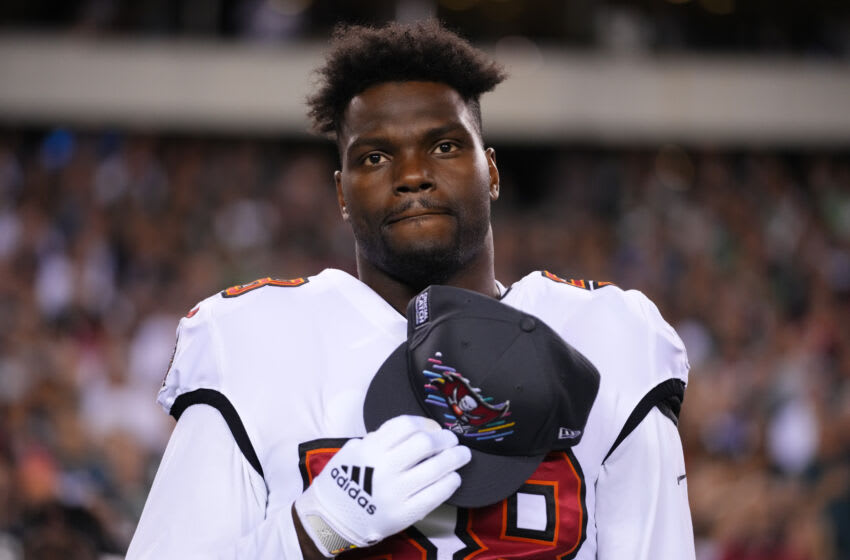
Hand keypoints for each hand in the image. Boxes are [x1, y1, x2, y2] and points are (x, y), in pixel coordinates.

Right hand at [294, 415, 469, 556]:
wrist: (329, 518)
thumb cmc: (344, 480)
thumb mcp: (354, 450)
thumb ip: (380, 438)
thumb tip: (416, 430)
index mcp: (370, 449)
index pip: (406, 426)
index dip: (425, 423)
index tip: (433, 427)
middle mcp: (383, 468)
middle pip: (425, 443)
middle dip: (444, 439)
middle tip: (452, 440)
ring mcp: (394, 492)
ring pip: (436, 467)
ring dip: (455, 458)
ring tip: (462, 455)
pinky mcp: (403, 514)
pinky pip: (435, 495)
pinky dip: (449, 483)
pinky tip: (453, 478)